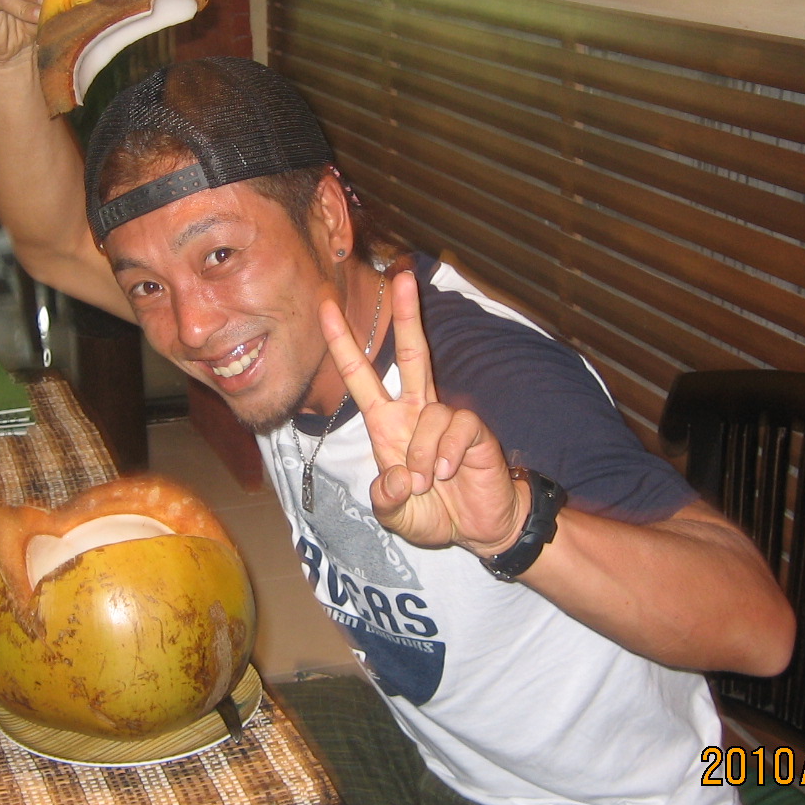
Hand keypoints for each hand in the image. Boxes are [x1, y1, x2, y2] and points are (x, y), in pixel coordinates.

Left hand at [319, 269, 526, 555]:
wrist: (479, 528)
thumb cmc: (433, 512)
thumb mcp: (395, 515)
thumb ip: (385, 500)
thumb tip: (396, 476)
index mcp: (387, 423)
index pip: (361, 375)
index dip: (343, 343)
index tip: (325, 308)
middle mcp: (415, 411)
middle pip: (412, 353)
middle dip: (408, 315)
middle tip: (404, 276)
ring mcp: (446, 417)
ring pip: (429, 414)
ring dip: (422, 454)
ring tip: (427, 482)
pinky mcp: (474, 429)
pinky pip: (457, 428)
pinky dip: (447, 454)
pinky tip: (448, 473)